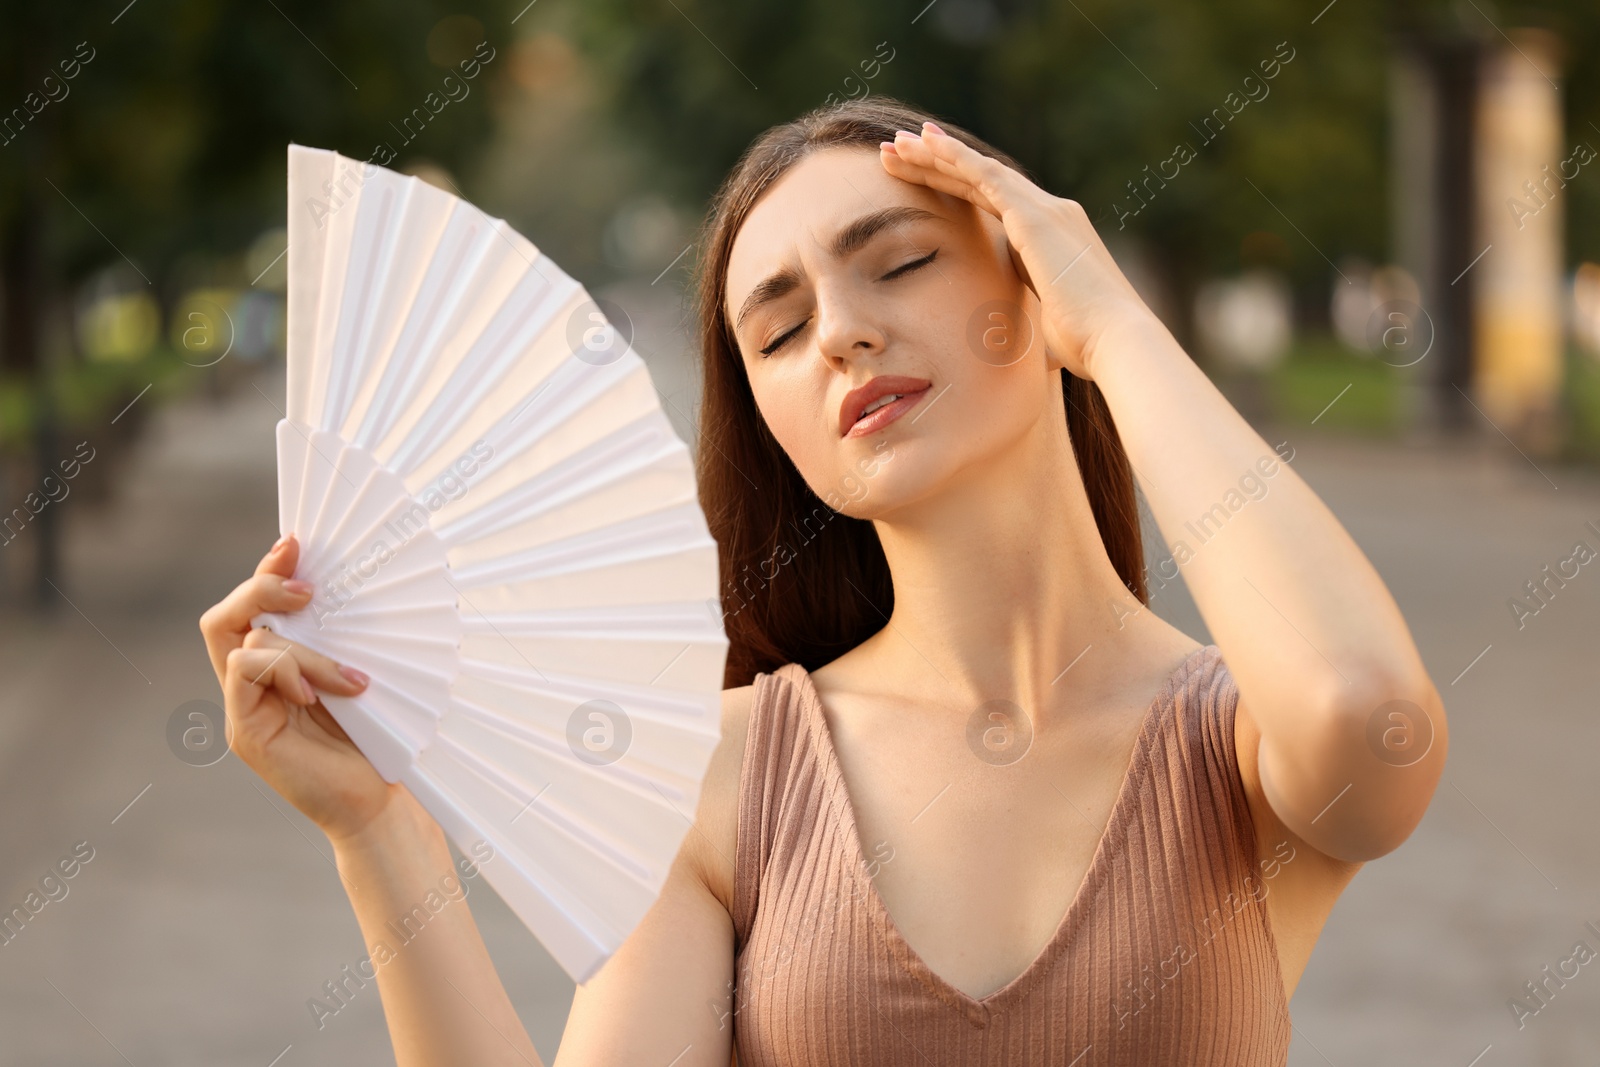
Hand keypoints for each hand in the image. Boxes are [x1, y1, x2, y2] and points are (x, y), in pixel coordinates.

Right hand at [199, 533, 400, 843]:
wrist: (380, 802)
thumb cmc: (378, 739)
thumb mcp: (359, 674)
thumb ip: (341, 638)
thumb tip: (352, 582)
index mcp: (278, 665)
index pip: (254, 606)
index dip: (268, 570)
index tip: (295, 543)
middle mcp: (253, 684)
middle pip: (225, 616)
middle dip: (262, 587)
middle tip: (308, 589)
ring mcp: (245, 708)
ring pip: (248, 642)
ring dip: (304, 650)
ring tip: (351, 678)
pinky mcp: (246, 732)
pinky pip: (244, 673)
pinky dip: (284, 671)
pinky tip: (319, 694)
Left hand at [879, 120, 1158, 380]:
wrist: (1114, 341)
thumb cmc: (1086, 346)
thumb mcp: (1048, 333)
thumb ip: (1032, 329)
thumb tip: (1031, 357)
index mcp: (1051, 240)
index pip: (994, 204)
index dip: (956, 188)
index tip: (923, 176)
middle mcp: (1051, 214)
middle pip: (981, 181)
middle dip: (937, 164)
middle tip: (898, 148)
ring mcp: (1045, 210)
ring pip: (978, 171)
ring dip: (934, 155)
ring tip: (896, 143)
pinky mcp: (1034, 215)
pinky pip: (985, 175)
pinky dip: (954, 157)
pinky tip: (926, 144)